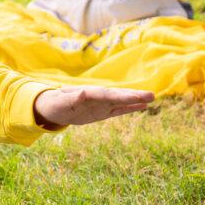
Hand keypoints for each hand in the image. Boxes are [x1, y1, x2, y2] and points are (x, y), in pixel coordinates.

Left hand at [32, 86, 153, 127]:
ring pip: (122, 102)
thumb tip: (83, 93)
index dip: (122, 96)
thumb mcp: (60, 102)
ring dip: (136, 101)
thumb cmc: (54, 103)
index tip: (136, 97)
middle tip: (151, 95)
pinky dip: (130, 108)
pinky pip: (119, 110)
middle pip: (118, 96)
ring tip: (152, 98)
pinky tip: (143, 106)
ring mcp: (102, 104)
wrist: (52, 107)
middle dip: (133, 96)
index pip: (108, 95)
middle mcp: (98, 97)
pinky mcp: (103, 112)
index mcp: (89, 93)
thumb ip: (71, 98)